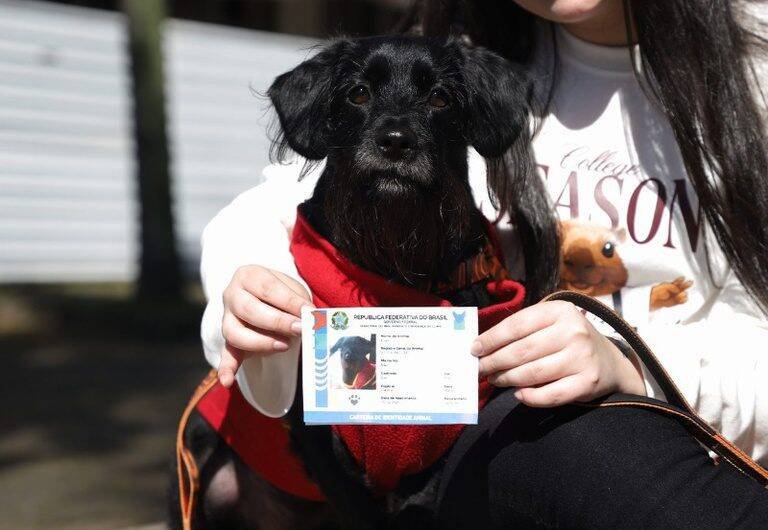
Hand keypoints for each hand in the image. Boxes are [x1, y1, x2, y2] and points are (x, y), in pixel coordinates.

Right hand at [218, 265, 312, 387]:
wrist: (265, 298)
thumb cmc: (282, 293)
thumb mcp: (292, 288)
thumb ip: (298, 302)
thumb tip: (310, 320)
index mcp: (248, 276)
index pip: (268, 288)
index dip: (289, 301)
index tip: (309, 312)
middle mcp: (232, 295)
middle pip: (248, 309)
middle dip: (277, 321)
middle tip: (300, 329)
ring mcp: (228, 318)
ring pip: (235, 333)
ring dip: (261, 342)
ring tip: (284, 345)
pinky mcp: (230, 340)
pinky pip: (226, 354)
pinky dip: (226, 368)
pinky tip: (227, 381)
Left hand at [472, 301, 644, 406]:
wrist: (609, 362)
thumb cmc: (568, 339)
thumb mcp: (551, 323)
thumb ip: (522, 329)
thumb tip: (481, 346)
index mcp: (560, 311)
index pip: (517, 325)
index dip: (492, 338)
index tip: (474, 349)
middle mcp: (574, 332)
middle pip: (521, 351)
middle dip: (494, 362)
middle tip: (480, 369)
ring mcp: (582, 358)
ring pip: (532, 374)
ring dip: (507, 379)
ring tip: (495, 379)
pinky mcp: (587, 383)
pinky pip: (549, 395)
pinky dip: (529, 397)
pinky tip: (518, 393)